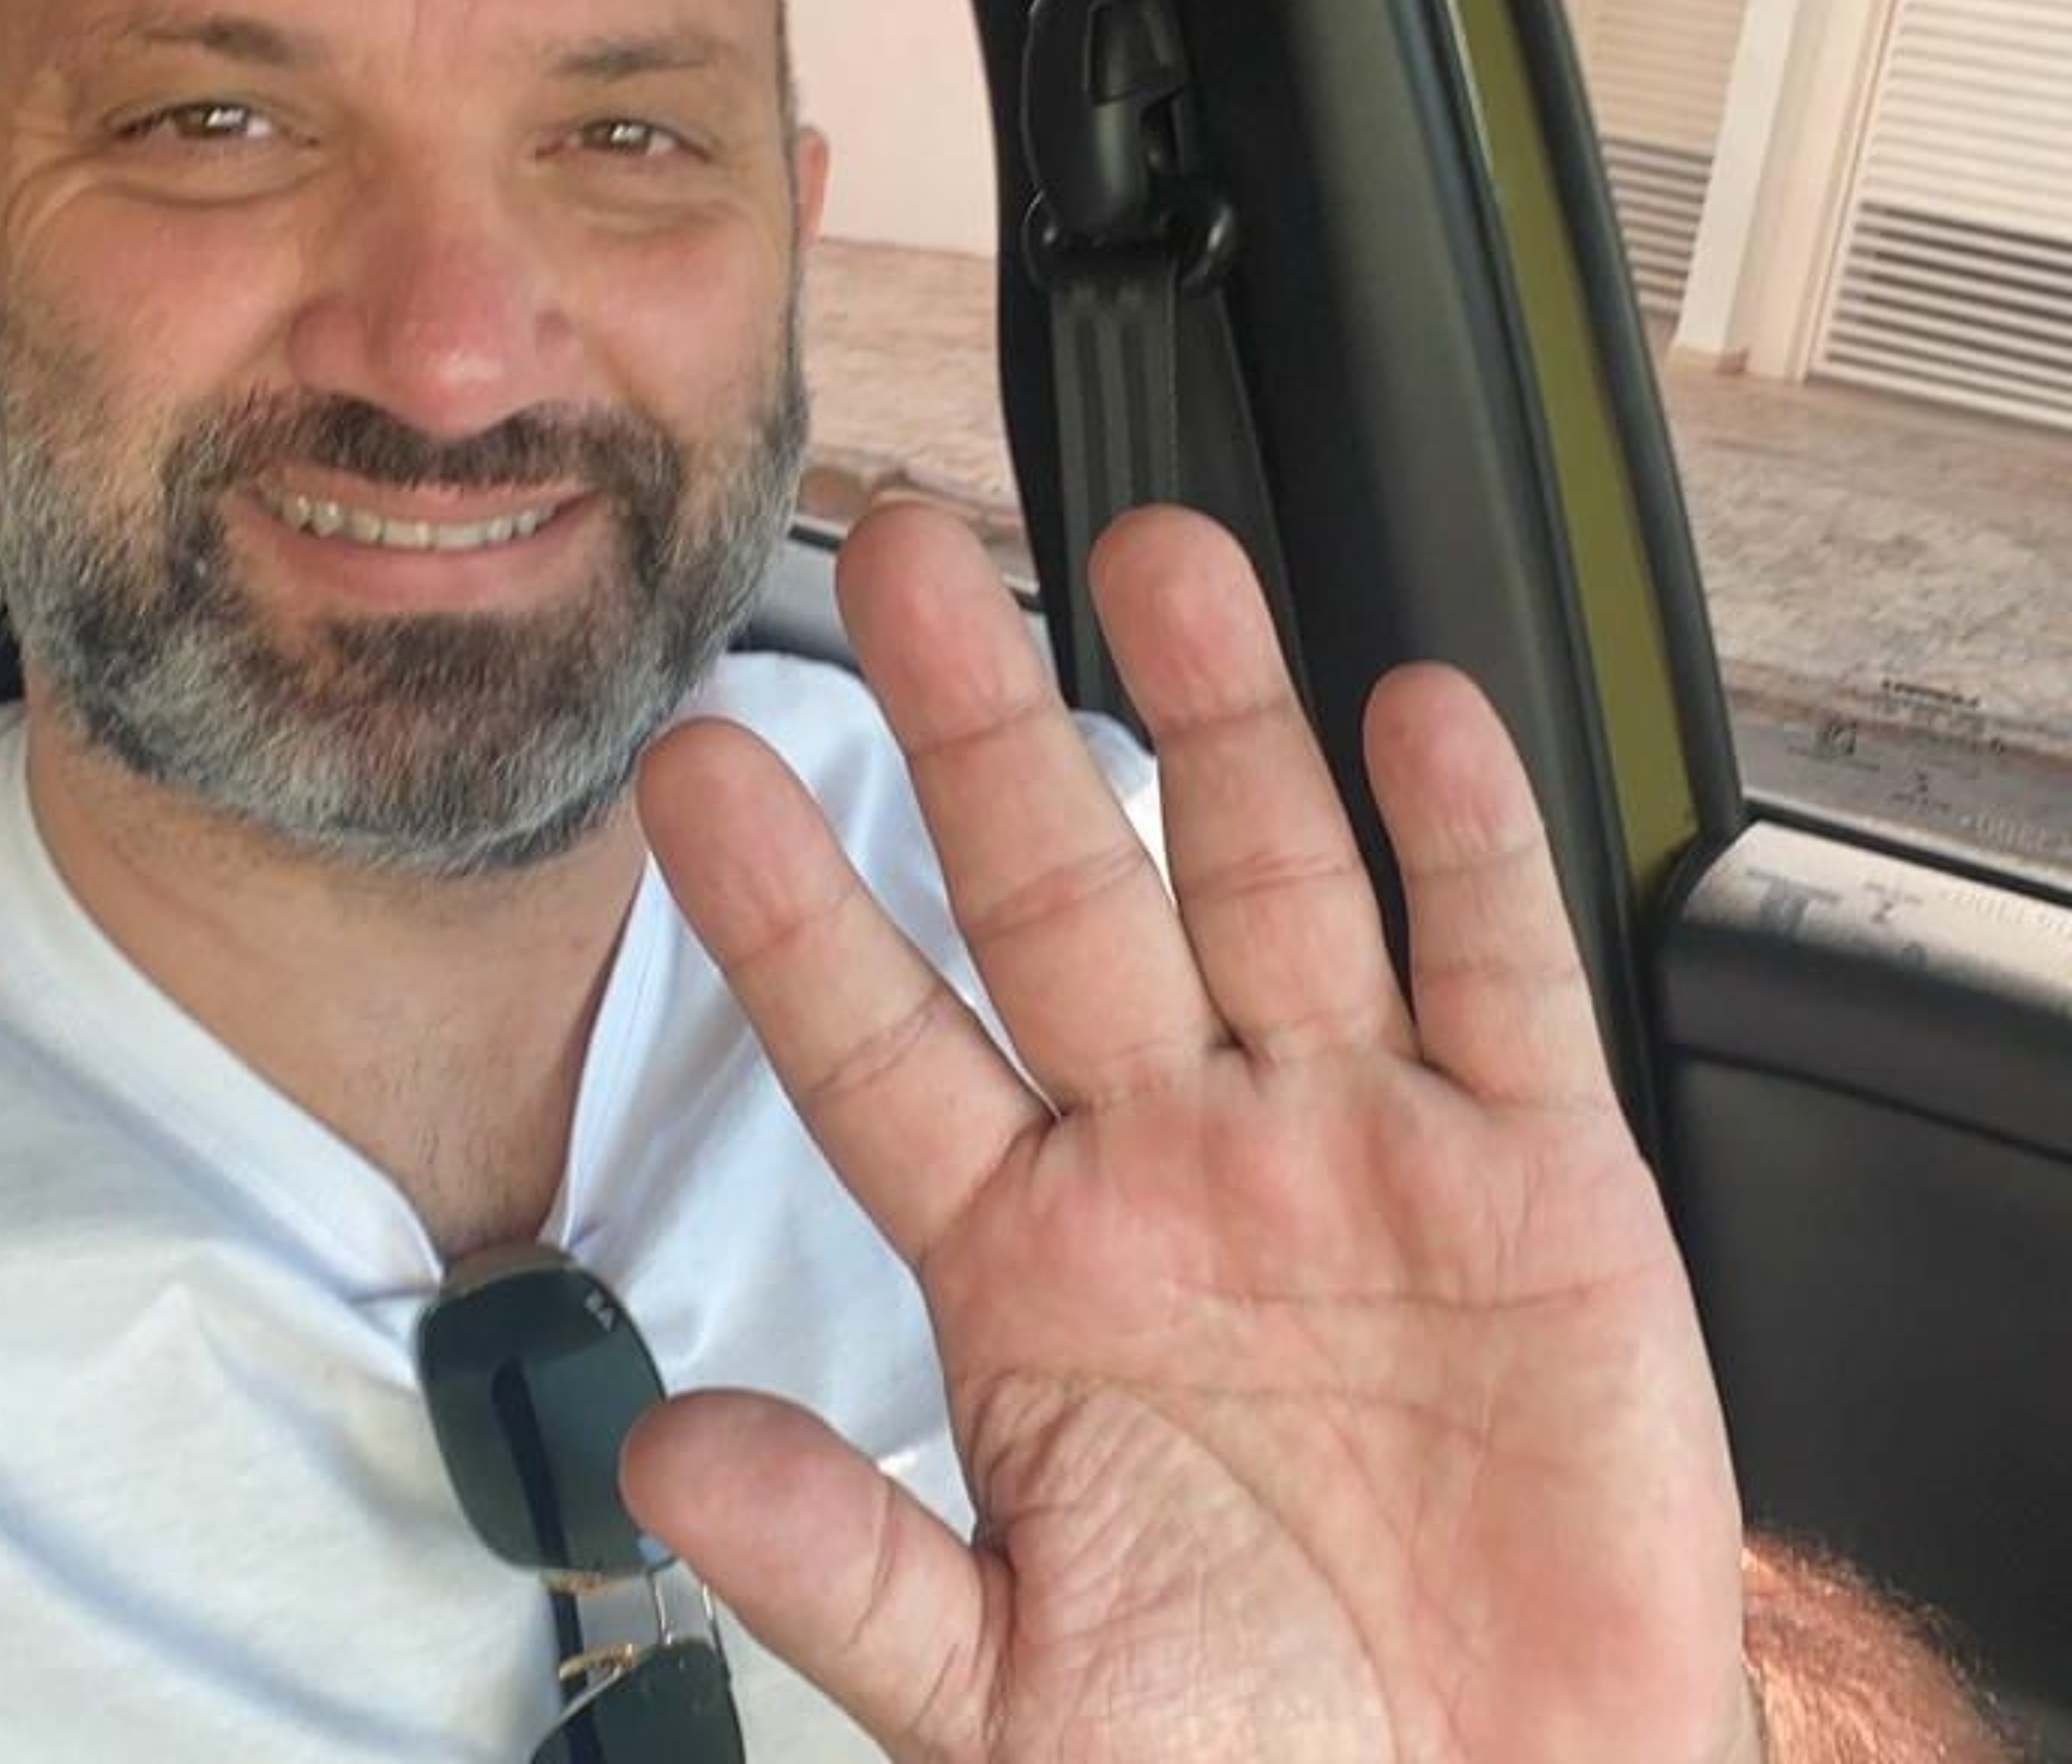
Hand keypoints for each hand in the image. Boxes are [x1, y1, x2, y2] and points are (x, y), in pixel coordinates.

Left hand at [627, 503, 1759, 1763]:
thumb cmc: (1255, 1760)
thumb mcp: (1021, 1702)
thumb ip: (852, 1568)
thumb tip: (663, 1449)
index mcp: (1032, 1263)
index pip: (878, 1045)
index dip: (787, 906)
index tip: (694, 762)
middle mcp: (1179, 1158)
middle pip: (1063, 897)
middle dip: (985, 726)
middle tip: (907, 554)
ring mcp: (1356, 1139)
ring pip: (1270, 882)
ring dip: (1222, 720)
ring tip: (1154, 556)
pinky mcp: (1535, 1169)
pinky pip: (1495, 975)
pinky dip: (1465, 849)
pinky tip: (1416, 718)